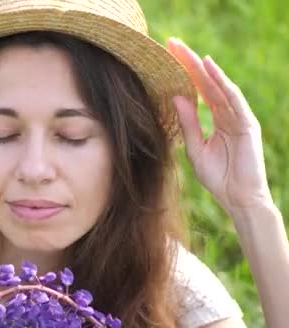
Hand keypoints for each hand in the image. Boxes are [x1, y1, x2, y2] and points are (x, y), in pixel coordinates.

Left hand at [167, 37, 272, 216]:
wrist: (238, 200)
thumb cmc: (219, 178)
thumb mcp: (196, 148)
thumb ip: (188, 123)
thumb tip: (174, 97)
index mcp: (216, 120)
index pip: (198, 90)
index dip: (183, 73)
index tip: (165, 56)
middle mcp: (228, 114)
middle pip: (206, 83)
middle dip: (189, 63)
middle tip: (171, 43)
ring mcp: (239, 117)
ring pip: (218, 86)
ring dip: (202, 67)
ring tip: (185, 50)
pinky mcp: (247, 124)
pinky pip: (233, 98)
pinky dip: (221, 82)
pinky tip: (209, 67)